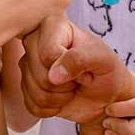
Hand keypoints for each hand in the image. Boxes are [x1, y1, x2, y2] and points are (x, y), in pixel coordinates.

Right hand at [20, 18, 134, 123]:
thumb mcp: (103, 59)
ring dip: (60, 98)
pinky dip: (52, 108)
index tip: (86, 68)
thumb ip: (80, 59)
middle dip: (64, 84)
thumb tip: (53, 75)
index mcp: (53, 26)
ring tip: (72, 88)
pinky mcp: (27, 87)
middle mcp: (35, 42)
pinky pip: (32, 105)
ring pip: (35, 91)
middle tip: (79, 79)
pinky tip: (62, 98)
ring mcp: (29, 64)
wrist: (107, 96)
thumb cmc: (107, 71)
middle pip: (39, 73)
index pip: (48, 53)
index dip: (70, 68)